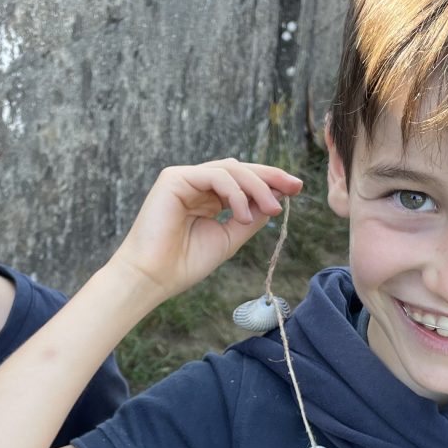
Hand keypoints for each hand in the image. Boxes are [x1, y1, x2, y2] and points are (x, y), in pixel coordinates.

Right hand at [112, 159, 303, 301]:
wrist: (152, 277)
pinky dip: (235, 192)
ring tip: (271, 209)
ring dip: (256, 187)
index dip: (269, 183)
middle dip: (270, 177)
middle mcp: (195, 185)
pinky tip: (241, 214)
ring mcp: (184, 179)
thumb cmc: (183, 264)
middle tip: (294, 188)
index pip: (242, 182)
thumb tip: (277, 200)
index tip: (295, 189)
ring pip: (231, 169)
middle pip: (239, 169)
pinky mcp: (174, 178)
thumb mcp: (227, 239)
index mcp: (206, 199)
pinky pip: (215, 176)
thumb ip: (248, 218)